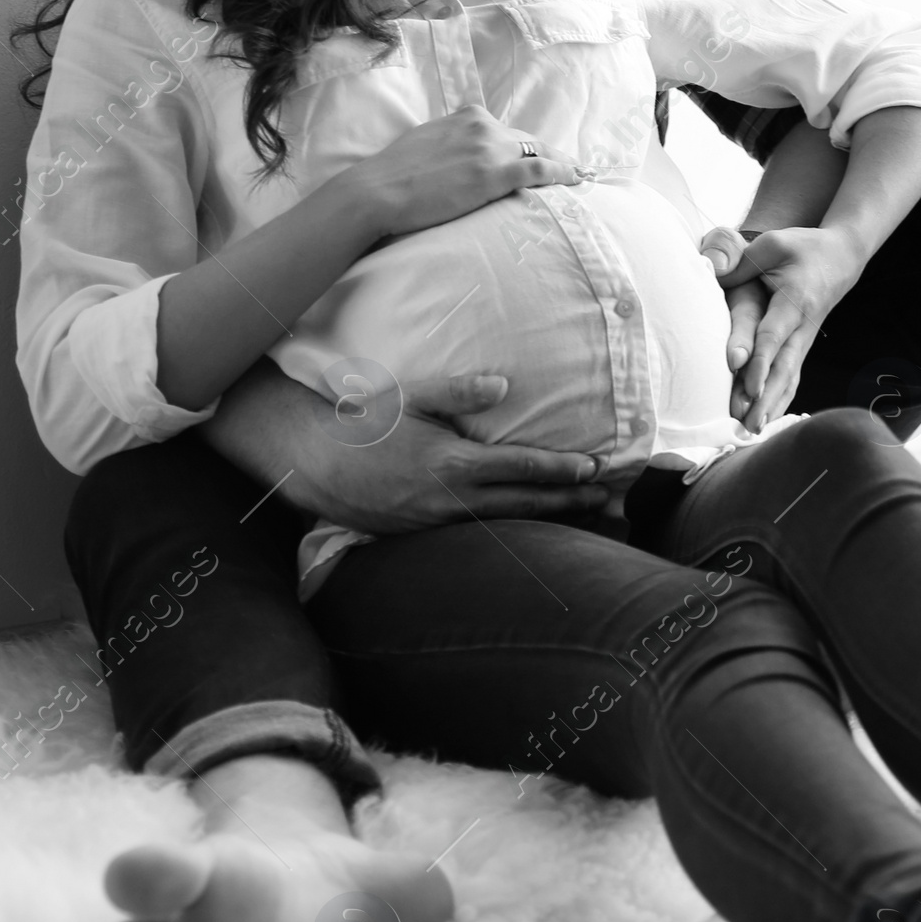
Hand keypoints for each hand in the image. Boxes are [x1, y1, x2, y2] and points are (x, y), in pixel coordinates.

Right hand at [301, 369, 609, 531]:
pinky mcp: (424, 536)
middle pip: (525, 505)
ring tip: (581, 518)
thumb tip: (504, 386)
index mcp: (453, 463)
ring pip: (506, 527)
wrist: (313, 465)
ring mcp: (438, 523)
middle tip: (607, 501)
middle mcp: (452, 500)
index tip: (595, 466)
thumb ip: (459, 392)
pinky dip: (510, 533)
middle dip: (570, 502)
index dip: (564, 469)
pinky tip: (528, 530)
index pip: (523, 468)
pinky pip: (478, 536)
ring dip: (547, 522)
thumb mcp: (410, 396)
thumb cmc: (362, 424)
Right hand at [359, 107, 580, 241]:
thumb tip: (461, 157)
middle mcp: (482, 125)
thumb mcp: (427, 143)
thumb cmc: (394, 175)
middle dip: (550, 154)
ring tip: (581, 177)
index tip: (542, 155)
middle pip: (528, 140)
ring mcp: (489, 149)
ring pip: (540, 152)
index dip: (527, 146)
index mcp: (467, 116)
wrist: (377, 192)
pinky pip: (540, 169)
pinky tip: (577, 180)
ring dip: (563, 165)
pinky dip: (563, 173)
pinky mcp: (494, 174)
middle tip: (572, 169)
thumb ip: (451, 143)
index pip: (507, 131)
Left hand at [699, 225, 863, 431]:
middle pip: (784, 367)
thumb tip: (710, 272)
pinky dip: (781, 399)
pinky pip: (793, 377)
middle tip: (749, 423)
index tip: (747, 385)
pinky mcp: (802, 346)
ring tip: (753, 430)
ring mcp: (805, 339)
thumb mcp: (773, 244)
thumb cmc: (803, 248)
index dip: (760, 361)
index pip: (774, 335)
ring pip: (790, 377)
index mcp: (795, 300)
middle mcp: (803, 326)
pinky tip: (767, 420)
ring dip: (772, 405)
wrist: (842, 256)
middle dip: (766, 397)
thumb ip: (742, 261)